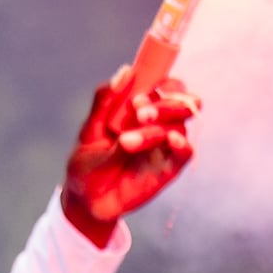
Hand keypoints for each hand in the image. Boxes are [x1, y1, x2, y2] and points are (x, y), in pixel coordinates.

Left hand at [58, 64, 200, 244]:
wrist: (86, 201)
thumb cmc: (87, 164)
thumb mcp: (90, 131)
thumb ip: (106, 101)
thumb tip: (126, 71)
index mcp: (140, 109)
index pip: (164, 85)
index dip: (160, 84)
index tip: (137, 99)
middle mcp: (158, 124)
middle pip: (181, 101)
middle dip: (165, 104)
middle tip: (140, 114)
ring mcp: (165, 146)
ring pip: (179, 126)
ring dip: (156, 129)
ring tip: (127, 142)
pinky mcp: (170, 169)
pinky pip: (186, 152)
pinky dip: (183, 144)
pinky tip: (172, 141)